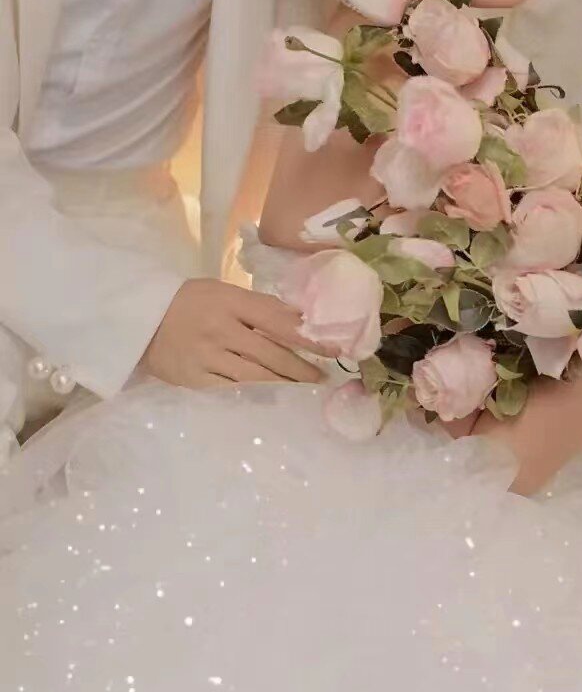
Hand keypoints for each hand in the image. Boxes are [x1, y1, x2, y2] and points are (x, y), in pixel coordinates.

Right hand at [141, 278, 334, 387]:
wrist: (139, 319)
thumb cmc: (191, 302)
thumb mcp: (225, 291)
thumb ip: (261, 306)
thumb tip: (302, 319)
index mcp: (230, 302)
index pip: (278, 321)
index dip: (308, 337)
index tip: (333, 349)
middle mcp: (220, 330)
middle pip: (271, 354)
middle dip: (302, 369)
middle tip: (324, 378)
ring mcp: (206, 358)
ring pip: (255, 377)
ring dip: (285, 386)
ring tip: (305, 391)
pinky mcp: (193, 381)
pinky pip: (231, 392)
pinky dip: (255, 397)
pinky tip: (273, 400)